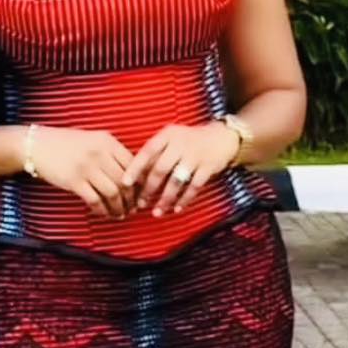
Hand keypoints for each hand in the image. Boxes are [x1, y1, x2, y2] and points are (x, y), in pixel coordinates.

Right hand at [28, 126, 137, 218]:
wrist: (36, 145)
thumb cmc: (65, 144)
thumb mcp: (92, 140)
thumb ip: (110, 153)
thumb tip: (130, 177)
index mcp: (107, 141)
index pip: (133, 164)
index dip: (139, 182)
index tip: (140, 193)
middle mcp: (99, 153)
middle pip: (125, 181)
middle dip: (131, 199)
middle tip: (132, 209)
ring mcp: (86, 167)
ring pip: (113, 193)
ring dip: (119, 208)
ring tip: (120, 214)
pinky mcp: (74, 181)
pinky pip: (95, 200)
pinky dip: (102, 210)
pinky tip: (103, 213)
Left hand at [121, 122, 239, 216]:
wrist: (222, 137)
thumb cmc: (189, 141)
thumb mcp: (171, 139)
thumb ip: (156, 153)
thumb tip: (135, 176)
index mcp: (168, 135)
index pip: (147, 152)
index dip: (135, 168)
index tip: (125, 183)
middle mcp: (181, 144)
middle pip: (160, 169)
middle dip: (148, 189)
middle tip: (140, 203)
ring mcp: (195, 156)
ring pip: (176, 181)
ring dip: (165, 199)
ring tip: (156, 211)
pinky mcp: (208, 167)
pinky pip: (194, 187)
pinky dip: (184, 200)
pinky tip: (176, 209)